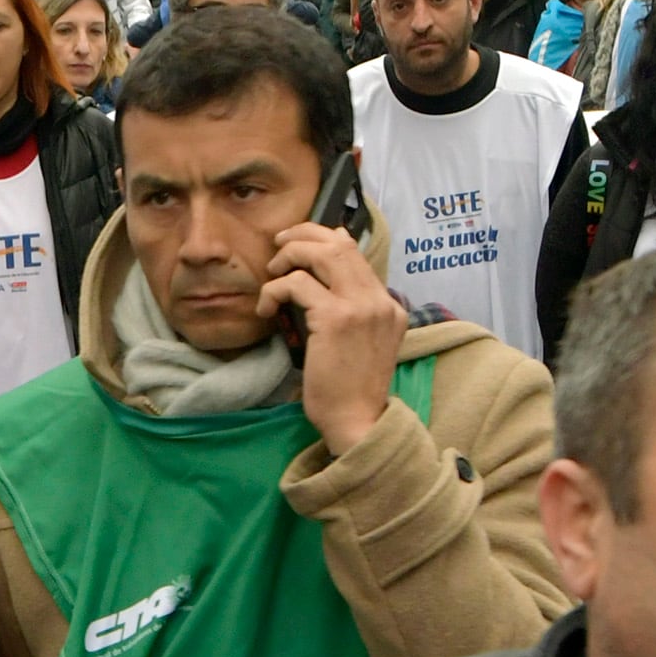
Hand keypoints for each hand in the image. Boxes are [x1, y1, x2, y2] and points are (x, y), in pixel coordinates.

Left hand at [260, 216, 405, 450]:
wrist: (356, 420)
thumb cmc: (351, 389)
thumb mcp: (362, 343)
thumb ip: (351, 311)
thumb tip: (323, 286)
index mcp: (389, 306)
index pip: (357, 253)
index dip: (324, 238)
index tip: (299, 244)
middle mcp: (380, 301)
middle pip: (341, 244)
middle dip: (304, 235)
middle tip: (278, 246)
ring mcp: (360, 307)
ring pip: (321, 254)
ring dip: (289, 257)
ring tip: (272, 275)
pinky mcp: (335, 319)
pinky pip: (297, 284)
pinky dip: (274, 289)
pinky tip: (266, 308)